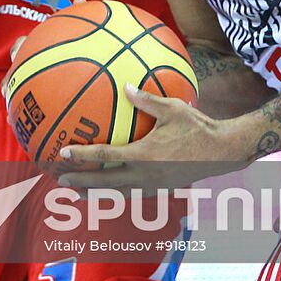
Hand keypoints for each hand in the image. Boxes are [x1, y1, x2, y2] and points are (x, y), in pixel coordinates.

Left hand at [57, 84, 250, 189]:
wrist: (220, 152)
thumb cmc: (196, 127)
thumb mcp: (172, 108)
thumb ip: (146, 100)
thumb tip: (126, 87)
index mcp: (143, 155)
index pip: (105, 156)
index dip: (83, 155)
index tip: (64, 153)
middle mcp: (144, 175)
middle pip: (105, 183)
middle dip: (81, 182)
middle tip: (60, 180)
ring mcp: (152, 185)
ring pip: (116, 193)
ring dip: (95, 193)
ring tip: (77, 193)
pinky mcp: (160, 189)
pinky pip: (131, 193)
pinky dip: (115, 193)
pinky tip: (109, 190)